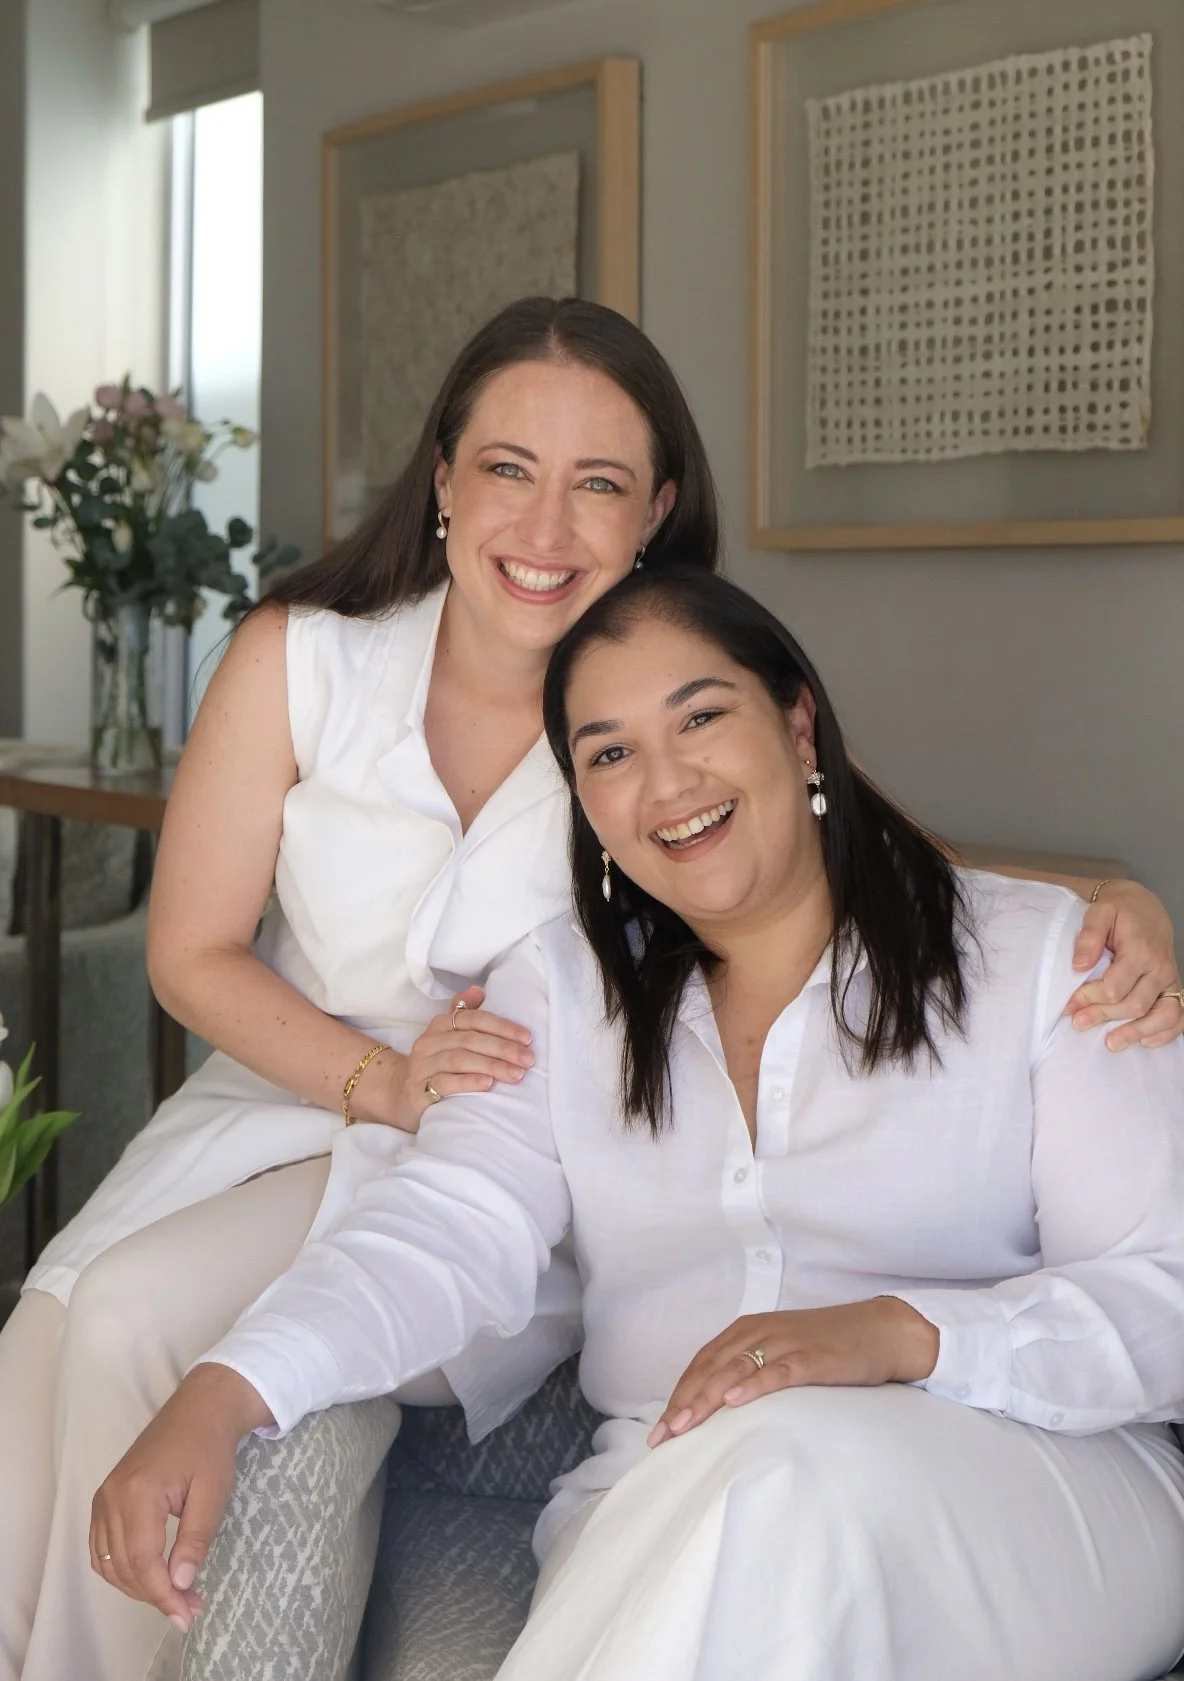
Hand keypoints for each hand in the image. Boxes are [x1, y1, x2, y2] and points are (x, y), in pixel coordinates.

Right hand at [90, 1363, 272, 1633]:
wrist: (199, 1409)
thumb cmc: (209, 1447)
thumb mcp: (212, 1493)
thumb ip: (195, 1540)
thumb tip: (181, 1585)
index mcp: (138, 1493)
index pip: (143, 1562)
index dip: (163, 1595)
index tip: (187, 1614)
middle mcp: (111, 1498)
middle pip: (123, 1567)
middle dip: (155, 1596)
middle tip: (189, 1609)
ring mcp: (103, 1498)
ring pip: (109, 1563)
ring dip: (138, 1587)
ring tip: (174, 1596)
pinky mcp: (104, 1499)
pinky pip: (101, 1548)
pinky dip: (121, 1569)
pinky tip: (148, 1577)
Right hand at [387, 985, 534, 1132]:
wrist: (399, 1094)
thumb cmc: (434, 1063)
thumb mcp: (447, 1036)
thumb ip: (463, 1013)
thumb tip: (479, 990)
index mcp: (440, 1025)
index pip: (474, 1019)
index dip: (502, 1026)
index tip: (527, 1038)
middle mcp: (429, 1042)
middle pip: (470, 1040)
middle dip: (503, 1049)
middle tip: (528, 1060)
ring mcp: (422, 1066)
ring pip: (459, 1060)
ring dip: (491, 1066)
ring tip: (516, 1074)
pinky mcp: (418, 1091)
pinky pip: (444, 1083)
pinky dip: (468, 1082)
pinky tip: (488, 1084)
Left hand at [646, 1299, 938, 1447]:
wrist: (877, 1330)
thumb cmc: (824, 1346)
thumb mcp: (778, 1351)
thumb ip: (747, 1370)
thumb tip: (715, 1409)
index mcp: (746, 1331)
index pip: (702, 1365)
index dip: (678, 1396)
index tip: (658, 1432)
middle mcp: (759, 1332)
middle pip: (711, 1369)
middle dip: (683, 1404)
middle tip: (661, 1438)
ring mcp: (785, 1343)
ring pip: (736, 1370)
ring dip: (706, 1398)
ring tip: (684, 1424)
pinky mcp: (812, 1357)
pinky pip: (777, 1371)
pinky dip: (754, 1385)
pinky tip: (735, 1401)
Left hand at [1067, 882, 1181, 1049]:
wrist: (1144, 905)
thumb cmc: (1119, 910)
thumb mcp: (1099, 912)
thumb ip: (1088, 938)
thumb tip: (1078, 966)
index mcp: (1141, 950)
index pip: (1115, 987)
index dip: (1090, 999)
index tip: (1070, 1004)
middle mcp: (1160, 968)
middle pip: (1134, 1005)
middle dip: (1104, 1016)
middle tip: (1078, 1022)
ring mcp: (1170, 979)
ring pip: (1161, 1015)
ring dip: (1136, 1032)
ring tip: (1111, 1043)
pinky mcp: (1173, 986)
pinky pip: (1179, 1015)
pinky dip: (1165, 1032)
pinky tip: (1145, 1041)